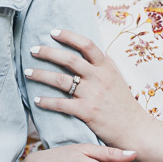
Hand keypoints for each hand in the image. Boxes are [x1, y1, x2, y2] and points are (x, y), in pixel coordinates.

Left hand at [27, 29, 149, 148]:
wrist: (135, 129)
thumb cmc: (123, 104)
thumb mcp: (117, 78)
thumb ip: (104, 64)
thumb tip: (92, 49)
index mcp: (106, 67)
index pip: (87, 45)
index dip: (69, 36)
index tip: (53, 32)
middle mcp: (99, 78)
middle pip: (69, 59)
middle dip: (48, 52)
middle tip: (33, 50)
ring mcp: (93, 94)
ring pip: (61, 80)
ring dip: (41, 75)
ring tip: (27, 72)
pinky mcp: (87, 111)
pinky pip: (61, 104)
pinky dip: (46, 101)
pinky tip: (36, 99)